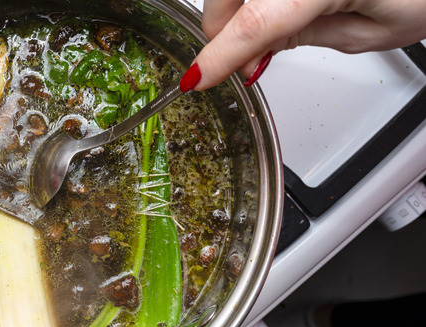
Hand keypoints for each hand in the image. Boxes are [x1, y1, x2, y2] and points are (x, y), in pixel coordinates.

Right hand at [178, 0, 425, 91]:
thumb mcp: (369, 32)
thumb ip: (299, 39)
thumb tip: (251, 52)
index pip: (252, 23)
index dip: (217, 56)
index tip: (196, 80)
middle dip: (226, 27)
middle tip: (248, 60)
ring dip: (240, 5)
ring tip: (271, 28)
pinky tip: (278, 5)